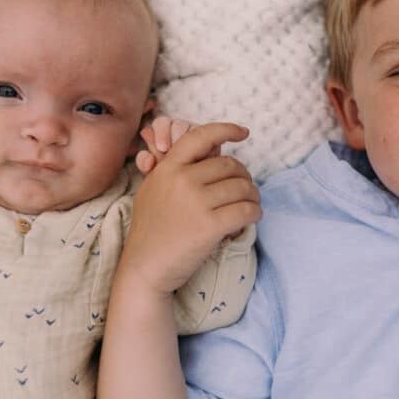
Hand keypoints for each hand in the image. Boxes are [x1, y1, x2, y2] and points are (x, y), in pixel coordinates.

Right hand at [122, 122, 260, 296]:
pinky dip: (254, 213)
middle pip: (230, 165)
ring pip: (242, 188)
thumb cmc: (151, 230)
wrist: (144, 268)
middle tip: (246, 190)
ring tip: (250, 205)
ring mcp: (196, 202)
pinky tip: (251, 217)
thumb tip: (210, 155)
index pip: (201, 137)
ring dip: (253, 196)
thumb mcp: (154, 189)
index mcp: (169, 168)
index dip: (226, 130)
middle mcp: (182, 179)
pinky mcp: (209, 225)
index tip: (244, 132)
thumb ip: (176, 170)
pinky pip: (246, 210)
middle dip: (244, 177)